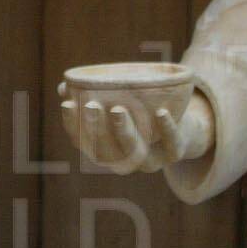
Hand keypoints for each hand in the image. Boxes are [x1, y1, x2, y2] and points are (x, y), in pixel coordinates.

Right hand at [57, 84, 212, 173]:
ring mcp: (151, 160)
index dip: (73, 125)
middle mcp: (125, 161)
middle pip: (107, 152)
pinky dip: (166, 129)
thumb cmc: (141, 113)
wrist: (182, 127)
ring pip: (136, 155)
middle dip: (97, 130)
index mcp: (106, 150)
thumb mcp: (119, 102)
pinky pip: (171, 146)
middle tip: (91, 105)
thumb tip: (64, 86)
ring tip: (118, 109)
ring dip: (125, 133)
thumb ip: (94, 96)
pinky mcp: (174, 153)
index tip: (67, 103)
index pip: (83, 141)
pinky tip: (160, 111)